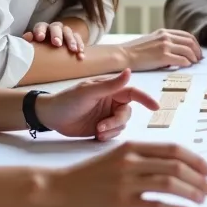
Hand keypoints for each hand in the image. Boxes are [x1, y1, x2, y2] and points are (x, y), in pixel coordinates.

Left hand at [23, 20, 82, 56]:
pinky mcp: (74, 37)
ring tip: (73, 50)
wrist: (53, 50)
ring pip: (69, 32)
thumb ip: (29, 42)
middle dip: (57, 35)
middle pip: (56, 27)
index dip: (40, 31)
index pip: (41, 26)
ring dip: (71, 40)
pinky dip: (80, 46)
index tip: (40, 38)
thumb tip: (27, 37)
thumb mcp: (34, 46)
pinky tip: (81, 55)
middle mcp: (54, 28)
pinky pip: (79, 39)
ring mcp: (65, 32)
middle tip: (57, 44)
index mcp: (42, 28)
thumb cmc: (40, 48)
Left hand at [35, 69, 157, 139]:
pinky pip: (113, 134)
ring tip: (96, 131)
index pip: (133, 93)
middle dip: (116, 122)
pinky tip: (96, 135)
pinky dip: (107, 136)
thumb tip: (129, 71)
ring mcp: (106, 116)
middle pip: (127, 113)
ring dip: (111, 130)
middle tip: (101, 127)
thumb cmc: (67, 99)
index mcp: (110, 90)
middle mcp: (111, 102)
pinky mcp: (101, 129)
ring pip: (121, 126)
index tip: (155, 107)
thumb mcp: (89, 91)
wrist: (50, 116)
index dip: (146, 99)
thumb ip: (111, 84)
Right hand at [46, 142, 206, 206]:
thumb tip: (175, 164)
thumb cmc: (91, 174)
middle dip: (199, 178)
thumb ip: (143, 156)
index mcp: (132, 146)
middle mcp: (131, 161)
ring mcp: (126, 182)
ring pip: (170, 183)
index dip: (195, 159)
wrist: (61, 188)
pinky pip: (155, 204)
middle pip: (176, 166)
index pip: (173, 149)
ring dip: (192, 192)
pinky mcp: (121, 202)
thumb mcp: (118, 155)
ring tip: (202, 199)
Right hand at [120, 29, 202, 69]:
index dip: (195, 43)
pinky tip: (187, 66)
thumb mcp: (151, 40)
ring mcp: (165, 46)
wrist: (123, 55)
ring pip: (188, 50)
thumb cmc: (135, 51)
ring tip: (194, 63)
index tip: (197, 51)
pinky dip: (187, 63)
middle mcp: (166, 37)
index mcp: (164, 32)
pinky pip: (181, 60)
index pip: (186, 35)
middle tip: (199, 59)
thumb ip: (163, 42)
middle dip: (197, 51)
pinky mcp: (163, 56)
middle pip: (190, 42)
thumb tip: (175, 51)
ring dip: (193, 58)